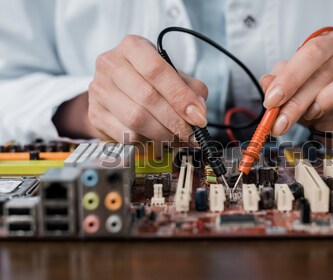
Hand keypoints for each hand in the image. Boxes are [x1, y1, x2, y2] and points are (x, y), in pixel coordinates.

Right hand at [88, 35, 207, 143]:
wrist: (115, 92)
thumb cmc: (149, 82)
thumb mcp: (173, 76)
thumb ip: (191, 89)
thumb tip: (198, 113)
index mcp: (133, 47)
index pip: (157, 70)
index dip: (181, 97)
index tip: (198, 117)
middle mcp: (110, 64)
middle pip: (147, 97)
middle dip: (175, 120)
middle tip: (192, 134)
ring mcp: (99, 90)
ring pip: (136, 118)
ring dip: (163, 134)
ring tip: (178, 138)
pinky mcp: (95, 115)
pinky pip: (126, 134)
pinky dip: (147, 141)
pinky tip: (157, 139)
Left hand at [261, 32, 332, 137]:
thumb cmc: (312, 96)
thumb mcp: (291, 90)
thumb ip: (277, 85)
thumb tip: (266, 81)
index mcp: (326, 47)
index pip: (310, 53)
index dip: (289, 78)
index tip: (272, 101)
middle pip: (326, 71)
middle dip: (297, 102)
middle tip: (281, 122)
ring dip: (330, 98)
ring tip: (313, 114)